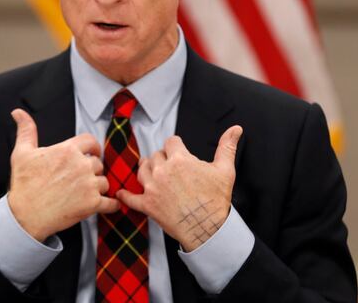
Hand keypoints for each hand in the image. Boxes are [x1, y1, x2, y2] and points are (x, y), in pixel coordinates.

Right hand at [7, 109, 119, 241]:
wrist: (25, 216)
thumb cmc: (23, 185)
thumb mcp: (22, 153)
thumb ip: (26, 130)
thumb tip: (18, 112)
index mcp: (67, 150)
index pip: (91, 141)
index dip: (92, 148)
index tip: (92, 153)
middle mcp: (81, 165)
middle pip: (98, 163)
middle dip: (91, 170)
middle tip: (80, 178)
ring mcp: (88, 185)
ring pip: (104, 182)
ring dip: (98, 187)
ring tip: (84, 193)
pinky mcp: (92, 204)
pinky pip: (111, 203)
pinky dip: (111, 205)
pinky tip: (107, 205)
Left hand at [118, 126, 242, 251]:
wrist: (208, 229)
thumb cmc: (216, 199)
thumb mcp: (225, 170)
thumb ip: (227, 146)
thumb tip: (236, 128)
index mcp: (180, 159)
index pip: (171, 141)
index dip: (176, 146)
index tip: (179, 152)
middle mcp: (162, 171)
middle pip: (156, 155)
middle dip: (163, 159)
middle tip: (171, 168)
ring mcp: (152, 188)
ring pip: (142, 170)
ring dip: (147, 170)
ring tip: (153, 174)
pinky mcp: (147, 205)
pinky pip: (131, 198)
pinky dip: (125, 195)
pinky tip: (121, 193)